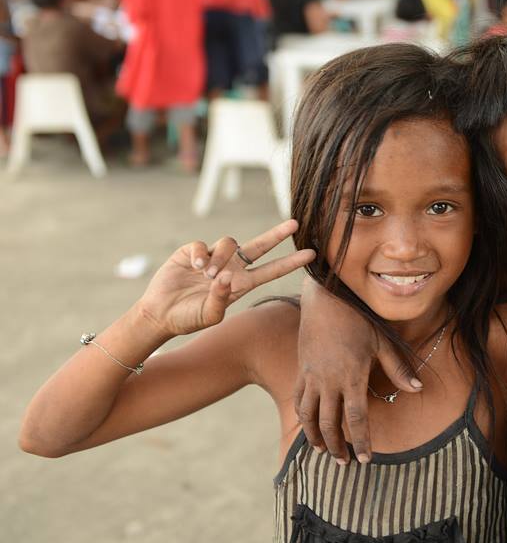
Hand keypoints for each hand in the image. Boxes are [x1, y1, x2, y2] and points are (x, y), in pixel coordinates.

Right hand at [136, 220, 314, 337]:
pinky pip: (202, 245)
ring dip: (221, 257)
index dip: (291, 262)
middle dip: (277, 234)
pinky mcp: (193, 252)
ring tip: (206, 276)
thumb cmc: (188, 319)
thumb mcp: (209, 316)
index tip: (311, 254)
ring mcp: (214, 258)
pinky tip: (194, 267)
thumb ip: (221, 298)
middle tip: (295, 223)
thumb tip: (226, 277)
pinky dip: (200, 254)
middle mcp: (232, 268)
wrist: (160, 313)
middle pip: (260, 246)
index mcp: (242, 284)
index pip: (271, 271)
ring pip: (229, 243)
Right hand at [294, 278, 417, 463]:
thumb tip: (418, 389)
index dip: (361, 441)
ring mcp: (312, 377)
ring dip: (316, 437)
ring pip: (309, 416)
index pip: (356, 418)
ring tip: (323, 451)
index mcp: (352, 376)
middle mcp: (329, 381)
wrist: (325, 300)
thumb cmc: (358, 319)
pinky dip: (303, 417)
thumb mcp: (382, 342)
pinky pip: (299, 400)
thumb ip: (398, 369)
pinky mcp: (302, 370)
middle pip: (330, 424)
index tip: (366, 459)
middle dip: (336, 447)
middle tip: (345, 463)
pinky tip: (309, 427)